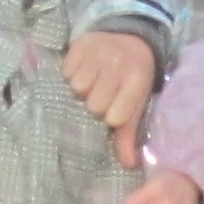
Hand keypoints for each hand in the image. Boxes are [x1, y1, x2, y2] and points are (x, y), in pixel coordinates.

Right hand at [62, 29, 158, 158]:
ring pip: (78, 88)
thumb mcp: (136, 103)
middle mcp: (118, 65)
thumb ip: (129, 134)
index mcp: (137, 81)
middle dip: (95, 104)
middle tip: (101, 94)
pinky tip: (83, 70)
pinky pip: (66, 71)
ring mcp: (99, 52)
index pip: (115, 117)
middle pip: (94, 105)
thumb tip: (128, 165)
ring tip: (91, 82)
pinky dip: (71, 73)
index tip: (114, 111)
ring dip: (82, 89)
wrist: (131, 39)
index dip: (111, 118)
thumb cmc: (133, 79)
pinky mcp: (81, 44)